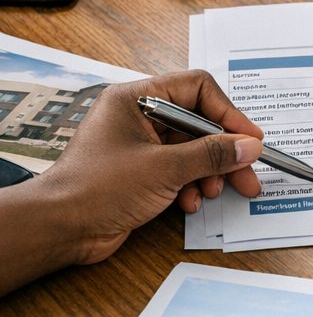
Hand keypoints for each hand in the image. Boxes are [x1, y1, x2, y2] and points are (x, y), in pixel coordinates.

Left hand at [0, 71, 263, 294]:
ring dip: (209, 171)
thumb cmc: (95, 188)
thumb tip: (249, 146)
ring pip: (193, 148)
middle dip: (224, 150)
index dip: (227, 113)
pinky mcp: (142, 170)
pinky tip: (190, 201)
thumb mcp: (165, 168)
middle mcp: (138, 116)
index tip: (249, 138)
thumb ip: (212, 155)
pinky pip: (180, 168)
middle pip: (199, 122)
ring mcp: (140, 144)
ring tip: (216, 190)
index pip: (197, 89)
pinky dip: (192, 184)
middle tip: (247, 171)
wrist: (60, 228)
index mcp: (136, 98)